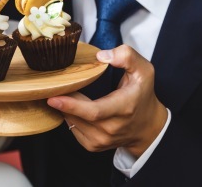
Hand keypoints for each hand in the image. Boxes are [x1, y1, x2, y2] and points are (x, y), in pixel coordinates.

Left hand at [46, 45, 168, 157]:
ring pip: (73, 123)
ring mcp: (103, 140)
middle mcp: (112, 128)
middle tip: (52, 89)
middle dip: (63, 102)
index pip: (94, 111)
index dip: (71, 105)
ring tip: (65, 93)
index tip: (52, 98)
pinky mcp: (95, 146)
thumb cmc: (142, 95)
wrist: (149, 127)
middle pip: (79, 117)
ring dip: (64, 108)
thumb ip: (127, 56)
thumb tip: (101, 56)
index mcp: (123, 108)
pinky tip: (72, 107)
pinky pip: (73, 130)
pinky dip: (69, 117)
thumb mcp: (144, 70)